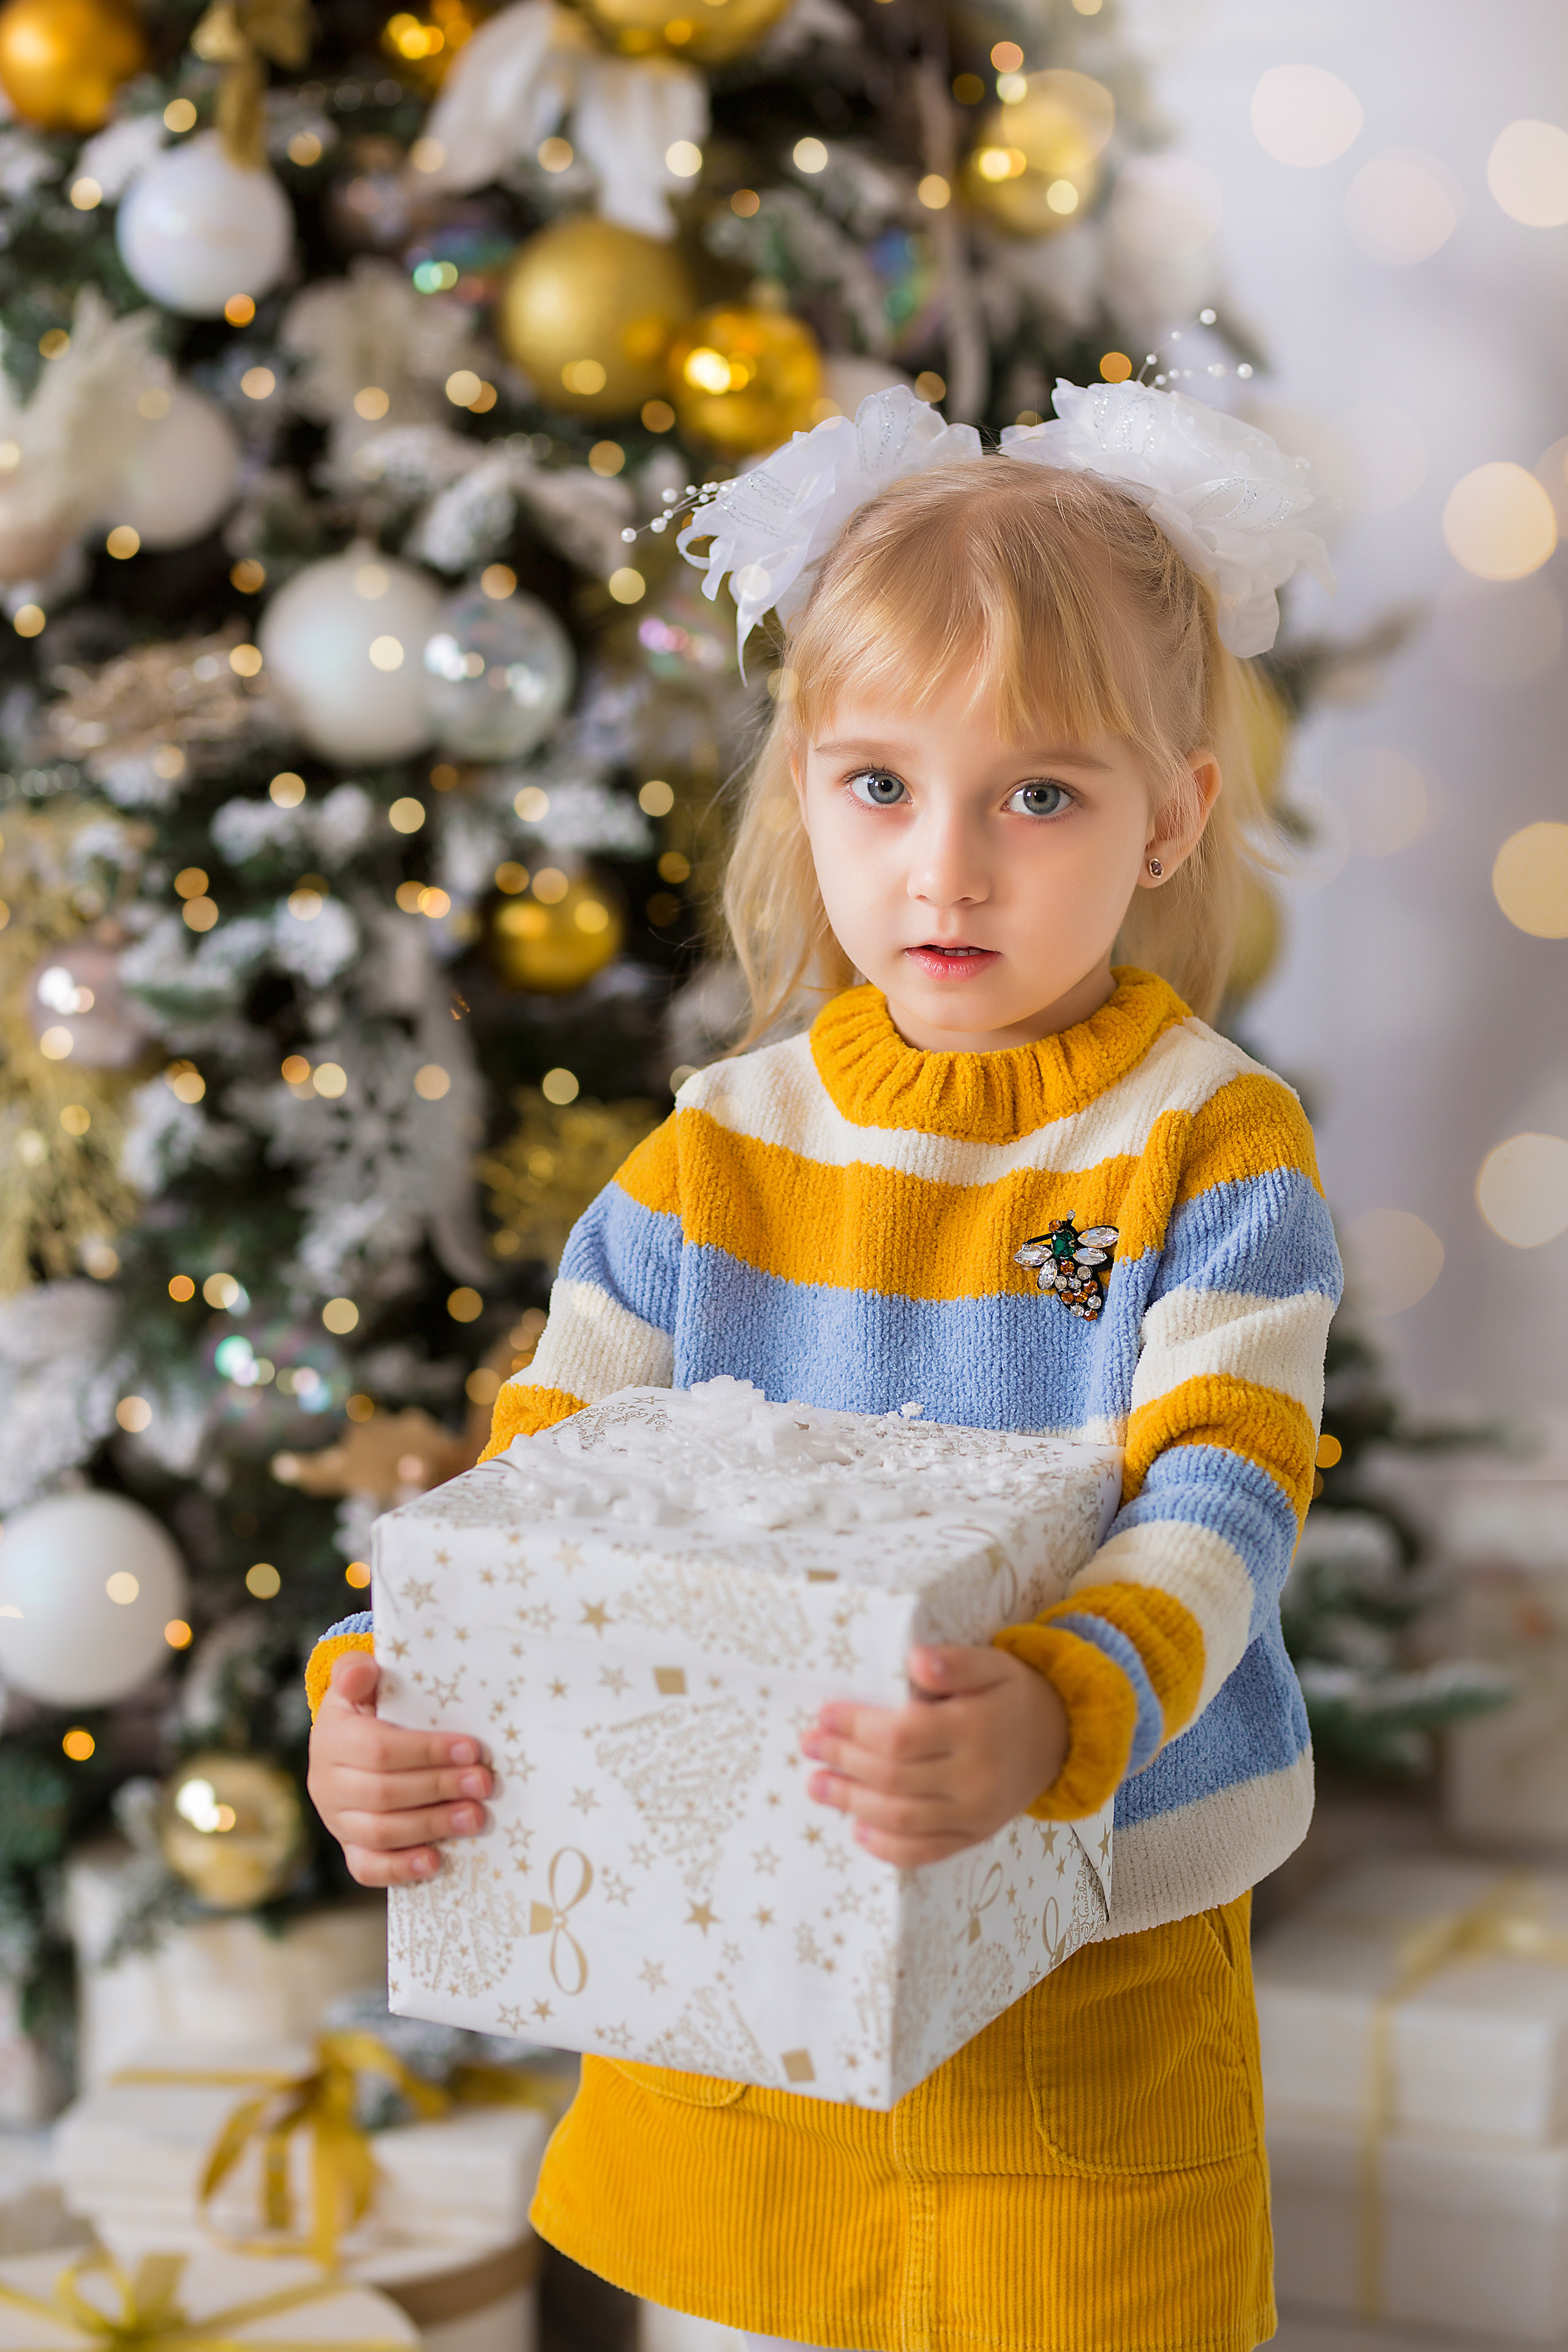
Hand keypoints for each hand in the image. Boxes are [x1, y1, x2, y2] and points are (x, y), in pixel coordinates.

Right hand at [306, 1650, 493, 1886]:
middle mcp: (327, 1783)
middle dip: (438, 1789)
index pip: (379, 1749)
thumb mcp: (361, 1680)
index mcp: (332, 1738)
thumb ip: (357, 1671)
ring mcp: (336, 1819)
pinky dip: (401, 1869)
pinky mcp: (349, 1847)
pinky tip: (436, 1862)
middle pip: (383, 1794)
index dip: (427, 1752)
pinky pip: (367, 1867)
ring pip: (379, 1832)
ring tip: (475, 1817)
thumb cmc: (371, 1705)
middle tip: (483, 1784)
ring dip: (432, 1826)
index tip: (471, 1750)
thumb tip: (364, 1670)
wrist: (352, 1738)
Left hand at [799, 1645, 1068, 1867]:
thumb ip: (955, 1663)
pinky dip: (887, 1847)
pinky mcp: (975, 1837)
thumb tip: (914, 1661)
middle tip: (808, 1745)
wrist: (1060, 1741)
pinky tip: (857, 1830)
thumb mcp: (993, 1665)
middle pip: (894, 1777)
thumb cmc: (1014, 1696)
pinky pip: (926, 1852)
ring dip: (852, 1803)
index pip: (902, 1735)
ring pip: (902, 1818)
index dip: (856, 1726)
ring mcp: (975, 1815)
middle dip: (843, 1761)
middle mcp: (975, 1779)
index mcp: (975, 1730)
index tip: (823, 1714)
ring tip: (816, 1785)